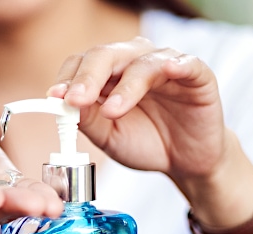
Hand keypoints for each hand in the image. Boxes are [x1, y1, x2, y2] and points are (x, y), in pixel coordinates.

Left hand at [48, 37, 235, 195]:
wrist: (184, 160)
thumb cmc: (143, 141)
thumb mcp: (107, 136)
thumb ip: (86, 118)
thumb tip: (63, 104)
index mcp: (108, 75)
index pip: (81, 63)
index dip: (67, 78)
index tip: (54, 97)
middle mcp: (133, 63)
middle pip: (106, 55)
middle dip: (88, 77)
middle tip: (76, 100)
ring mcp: (166, 65)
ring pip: (142, 62)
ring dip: (124, 87)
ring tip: (111, 111)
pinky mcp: (197, 76)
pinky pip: (188, 63)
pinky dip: (177, 64)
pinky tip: (169, 69)